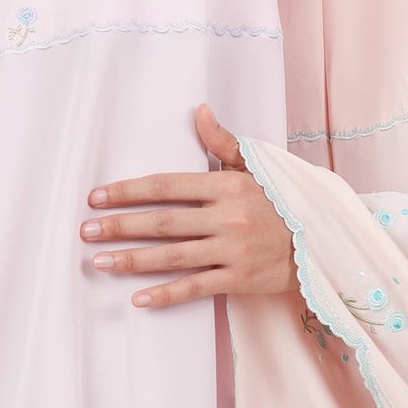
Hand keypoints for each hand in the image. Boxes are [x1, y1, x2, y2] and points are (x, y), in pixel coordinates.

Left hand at [81, 104, 295, 309]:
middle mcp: (227, 216)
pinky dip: (166, 294)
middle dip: (120, 225)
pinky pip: (195, 287)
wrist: (321, 240)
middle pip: (163, 221)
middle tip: (86, 231)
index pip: (167, 185)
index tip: (97, 197)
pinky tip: (138, 298)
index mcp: (226, 185)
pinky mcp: (239, 278)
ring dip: (133, 259)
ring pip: (172, 255)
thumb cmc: (282, 201)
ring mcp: (232, 249)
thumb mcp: (256, 167)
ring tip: (99, 261)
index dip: (129, 190)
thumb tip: (199, 109)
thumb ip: (223, 142)